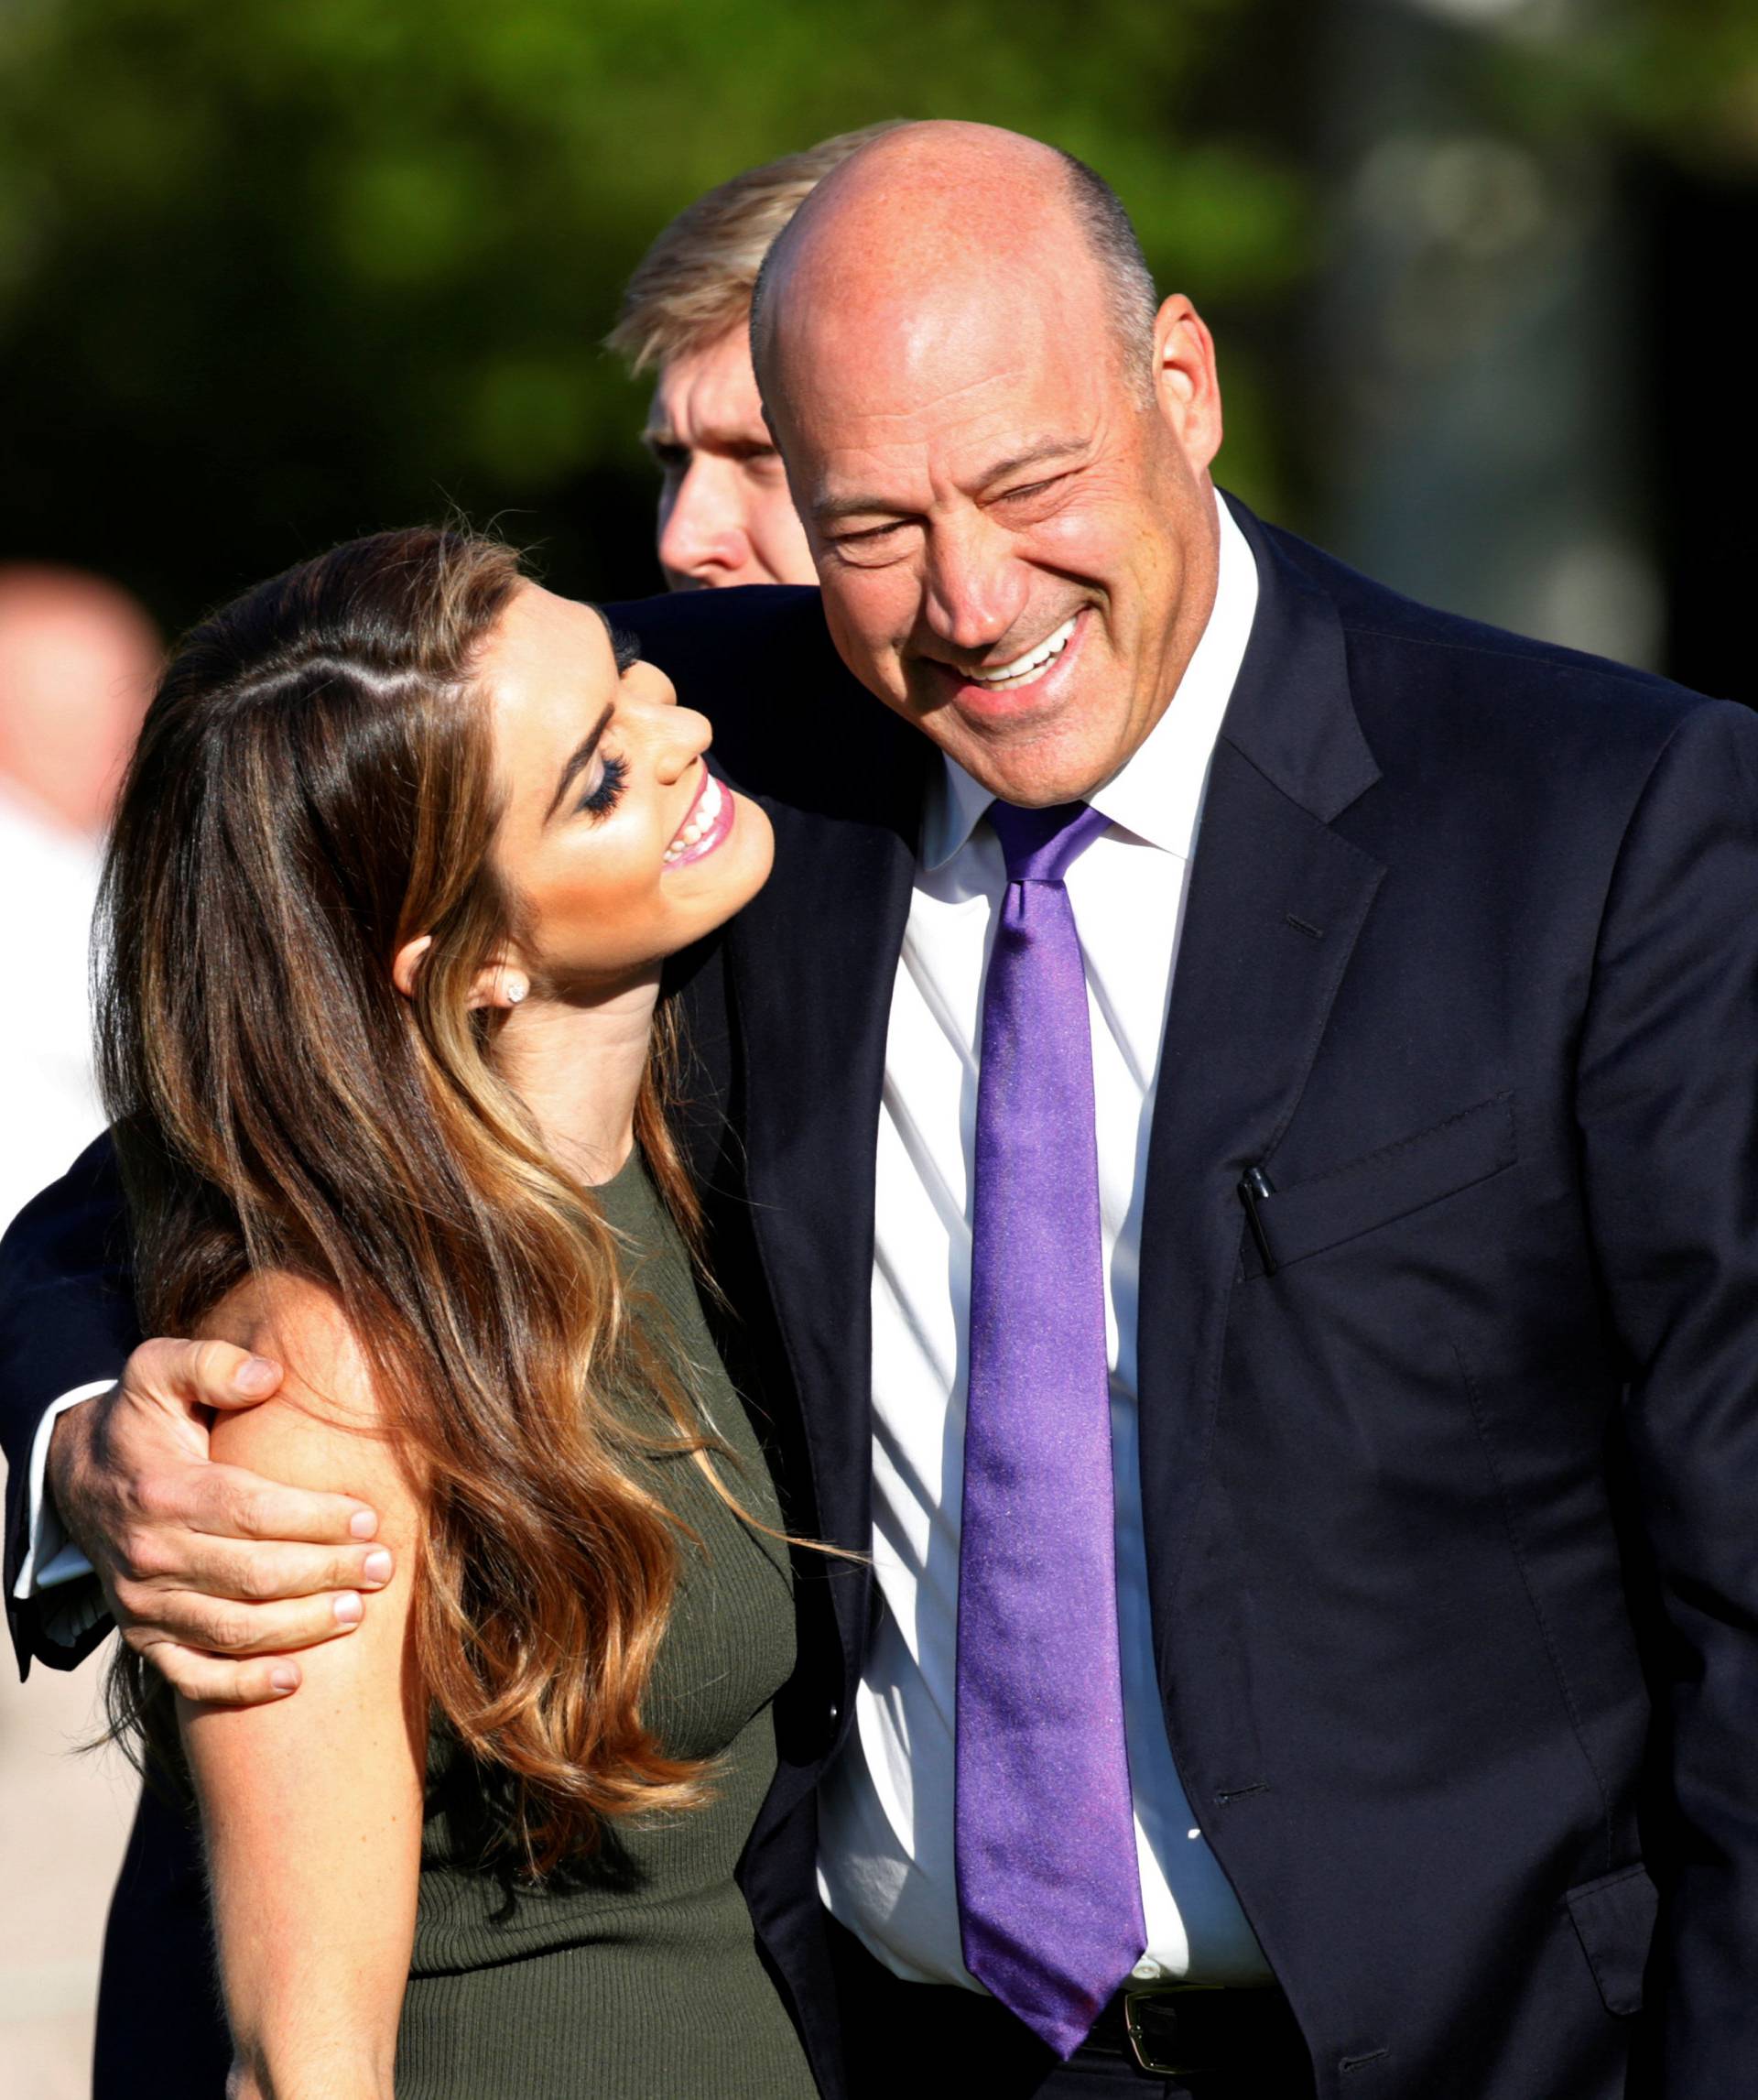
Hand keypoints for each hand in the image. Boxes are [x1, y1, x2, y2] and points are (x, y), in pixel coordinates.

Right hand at [47, 1338, 392, 1704]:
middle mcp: (150, 1554)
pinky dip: (241, 1686)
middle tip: (381, 1567)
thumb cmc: (142, 1420)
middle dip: (325, 1574)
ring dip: (300, 1627)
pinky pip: (191, 1676)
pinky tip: (294, 1679)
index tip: (367, 1518)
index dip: (314, 1519)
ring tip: (356, 1611)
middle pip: (252, 1576)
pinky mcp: (144, 1637)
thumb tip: (268, 1374)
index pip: (251, 1512)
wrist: (79, 1477)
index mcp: (163, 1491)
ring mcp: (144, 1603)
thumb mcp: (161, 1370)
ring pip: (231, 1630)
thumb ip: (212, 1364)